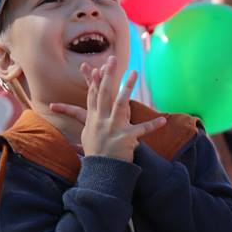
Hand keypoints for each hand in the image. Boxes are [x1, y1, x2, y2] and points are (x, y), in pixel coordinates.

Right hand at [51, 57, 166, 161]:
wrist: (102, 172)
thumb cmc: (96, 152)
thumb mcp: (86, 134)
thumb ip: (85, 119)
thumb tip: (68, 113)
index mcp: (94, 119)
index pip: (93, 96)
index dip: (95, 82)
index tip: (97, 68)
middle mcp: (101, 121)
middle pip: (105, 94)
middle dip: (109, 76)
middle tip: (113, 60)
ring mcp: (113, 129)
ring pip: (120, 104)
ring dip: (127, 87)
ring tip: (134, 73)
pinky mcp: (126, 139)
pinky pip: (142, 130)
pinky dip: (153, 125)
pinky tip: (163, 120)